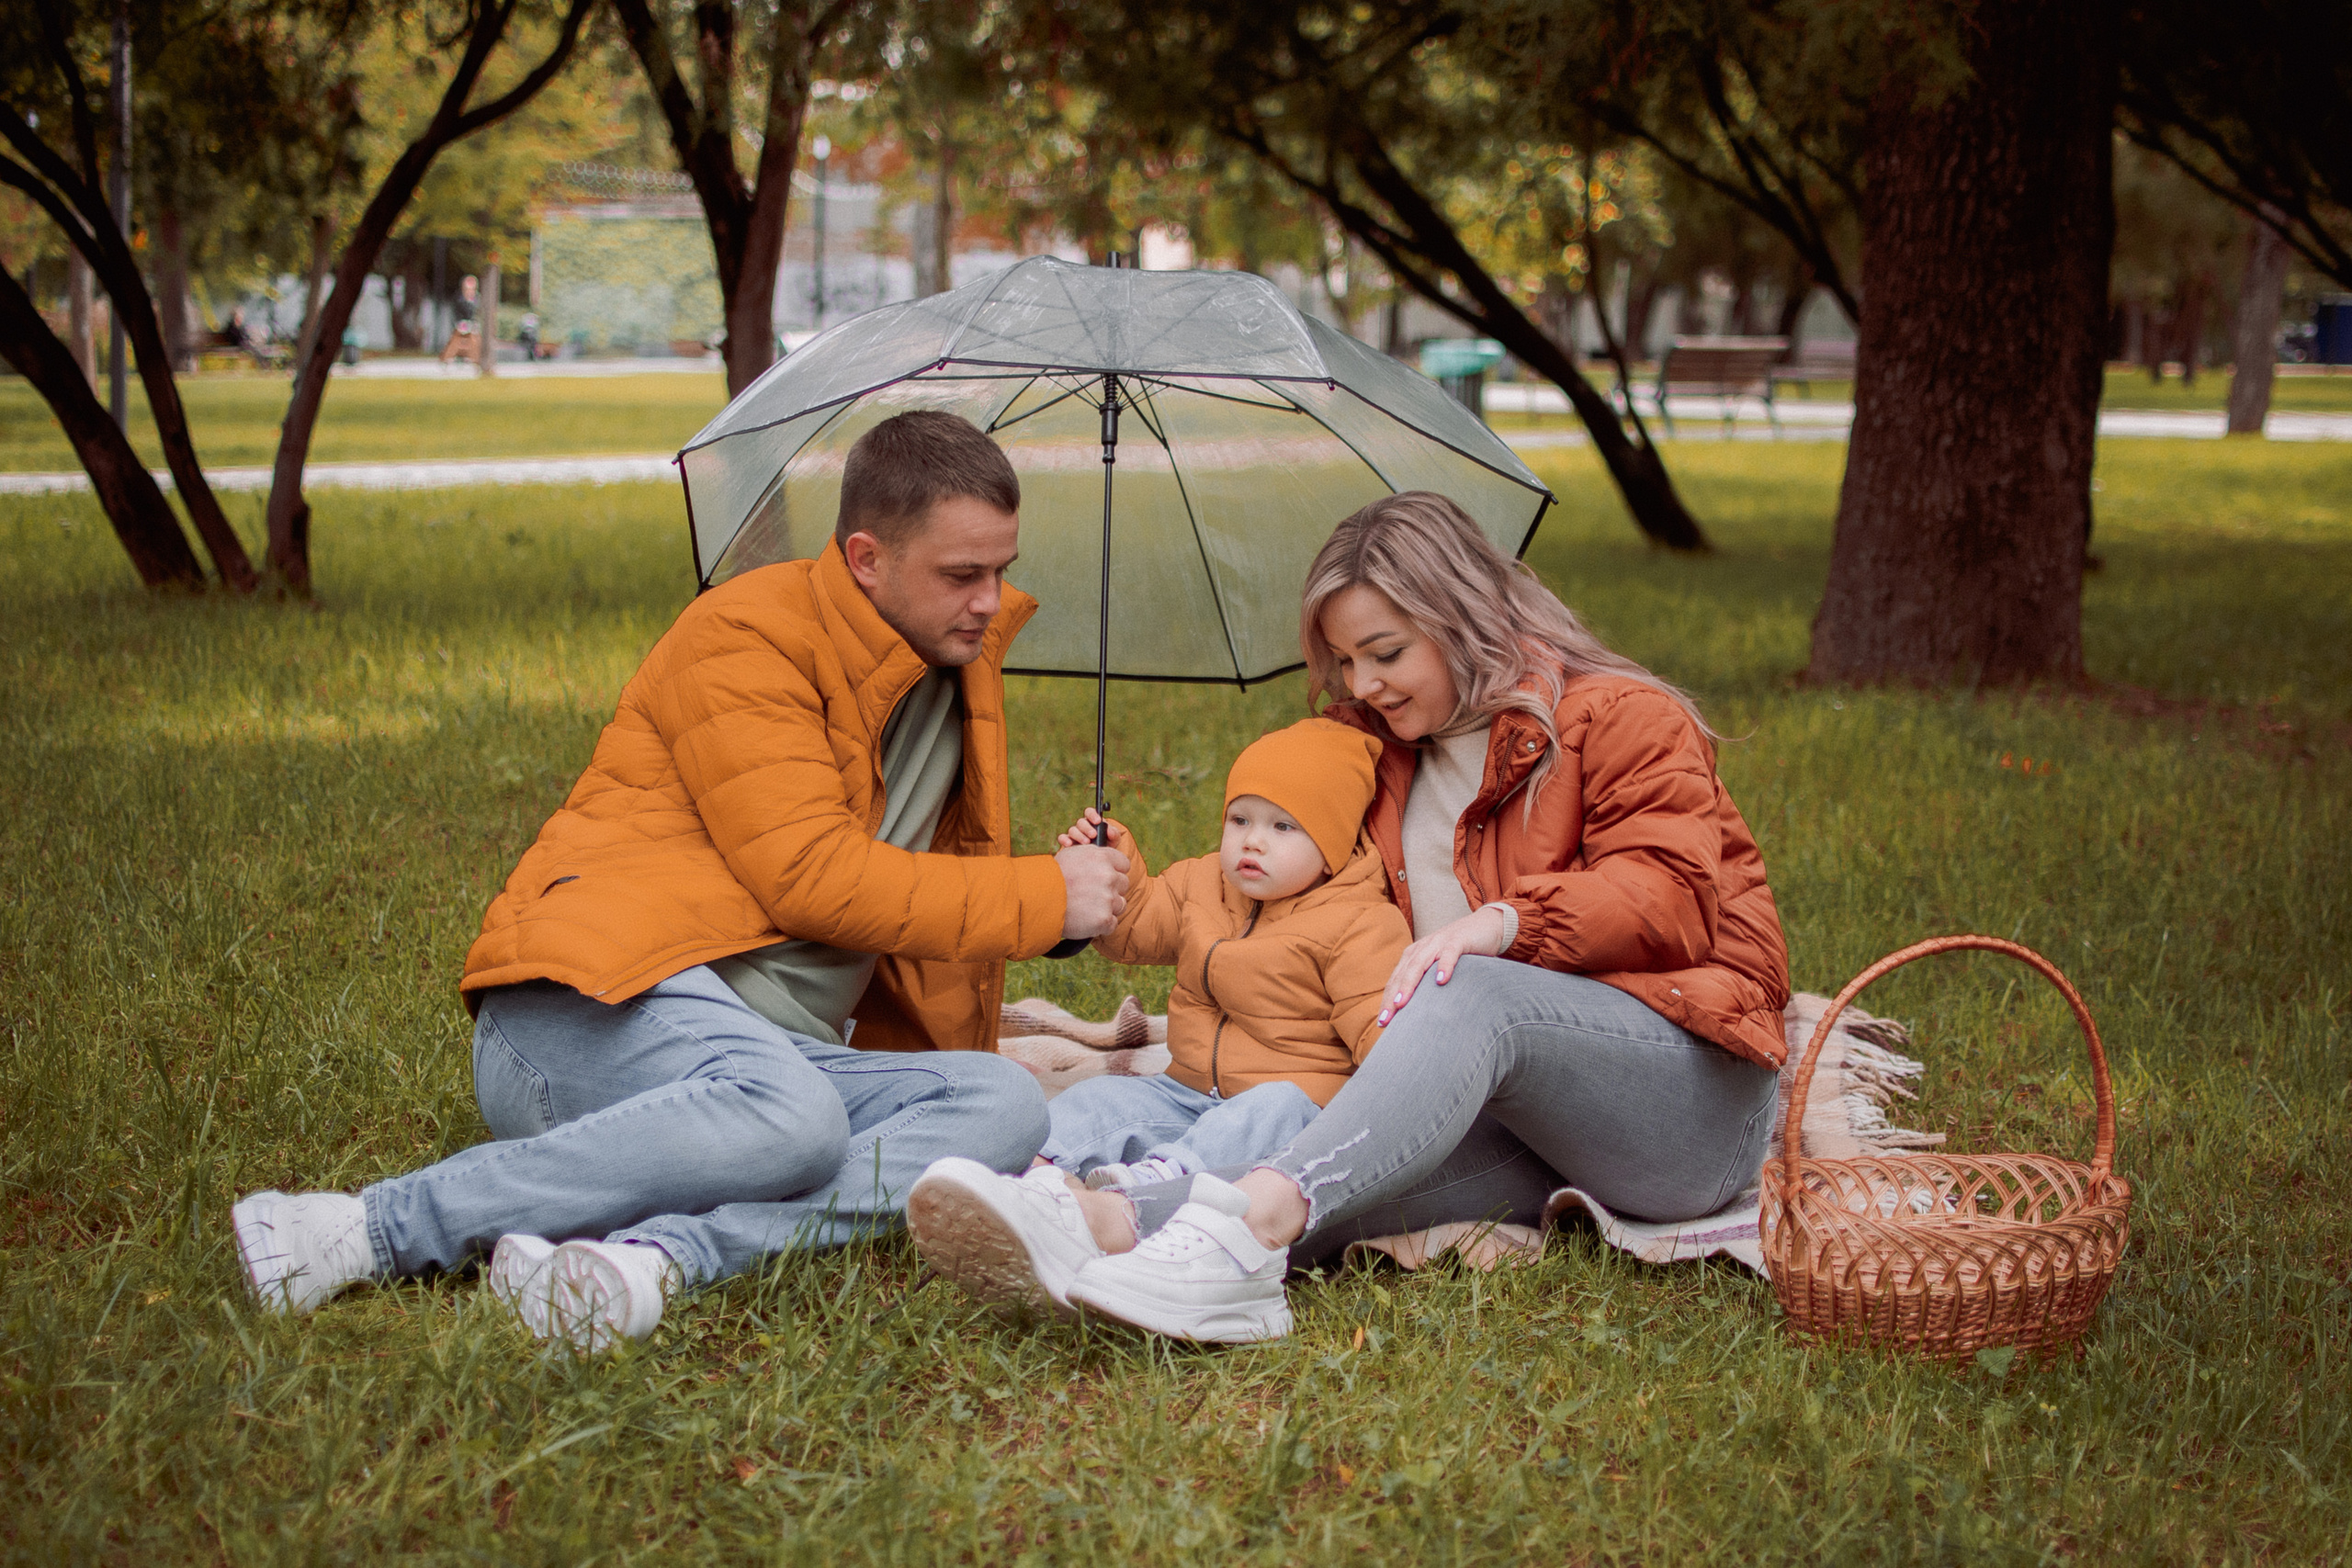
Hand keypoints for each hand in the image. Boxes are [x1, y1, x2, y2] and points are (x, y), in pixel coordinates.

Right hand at [1056, 805, 1113, 848]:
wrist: (1101, 859)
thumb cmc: (1108, 845)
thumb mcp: (1114, 839)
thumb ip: (1114, 833)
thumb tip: (1109, 831)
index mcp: (1093, 821)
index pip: (1089, 812)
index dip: (1093, 814)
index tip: (1098, 821)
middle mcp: (1082, 826)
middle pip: (1081, 822)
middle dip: (1087, 828)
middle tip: (1093, 835)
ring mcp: (1074, 834)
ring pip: (1072, 830)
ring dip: (1079, 836)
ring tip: (1087, 844)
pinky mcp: (1068, 842)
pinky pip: (1062, 838)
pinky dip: (1064, 840)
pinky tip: (1070, 844)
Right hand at [1056, 841, 1130, 938]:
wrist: (1036, 900)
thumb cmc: (1051, 877)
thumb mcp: (1072, 855)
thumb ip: (1093, 856)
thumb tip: (1106, 861)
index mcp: (1103, 857)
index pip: (1124, 865)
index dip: (1114, 872)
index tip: (1104, 879)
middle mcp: (1108, 876)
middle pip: (1123, 884)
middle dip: (1111, 890)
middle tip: (1091, 895)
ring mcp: (1108, 898)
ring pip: (1120, 904)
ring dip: (1107, 908)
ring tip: (1086, 908)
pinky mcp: (1104, 919)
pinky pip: (1112, 924)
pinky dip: (1101, 925)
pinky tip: (1086, 920)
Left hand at [1376, 906, 1512, 1024]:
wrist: (1486, 925)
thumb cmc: (1462, 953)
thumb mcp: (1440, 967)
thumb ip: (1428, 984)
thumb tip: (1419, 1014)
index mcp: (1414, 955)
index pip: (1396, 980)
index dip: (1387, 1001)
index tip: (1382, 1023)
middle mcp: (1422, 948)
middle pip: (1402, 975)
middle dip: (1392, 997)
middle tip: (1385, 1019)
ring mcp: (1439, 943)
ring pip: (1419, 964)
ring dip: (1409, 984)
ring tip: (1401, 1003)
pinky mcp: (1458, 941)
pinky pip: (1449, 954)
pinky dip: (1444, 966)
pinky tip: (1441, 981)